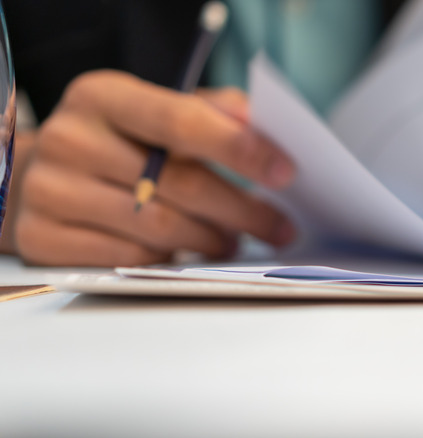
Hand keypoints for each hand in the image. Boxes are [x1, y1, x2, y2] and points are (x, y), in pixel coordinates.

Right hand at [12, 70, 295, 265]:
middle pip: (179, 184)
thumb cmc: (117, 142)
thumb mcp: (154, 110)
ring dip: (211, 241)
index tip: (285, 172)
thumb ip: (208, 111)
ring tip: (233, 242)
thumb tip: (259, 121)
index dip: (240, 149)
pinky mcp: (43, 237)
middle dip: (243, 211)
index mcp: (103, 96)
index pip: (183, 121)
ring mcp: (51, 191)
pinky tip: (187, 255)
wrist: (40, 173)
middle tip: (279, 227)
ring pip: (160, 228)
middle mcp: (70, 139)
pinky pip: (130, 259)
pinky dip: (170, 261)